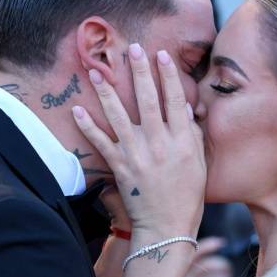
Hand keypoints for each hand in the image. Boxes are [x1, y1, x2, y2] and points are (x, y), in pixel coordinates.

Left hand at [72, 44, 205, 238]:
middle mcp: (160, 144)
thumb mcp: (199, 164)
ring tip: (97, 71)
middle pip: (148, 100)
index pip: (175, 100)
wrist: (166, 227)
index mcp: (183, 141)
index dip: (168, 75)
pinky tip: (78, 110)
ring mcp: (138, 155)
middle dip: (139, 72)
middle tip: (131, 49)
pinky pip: (101, 142)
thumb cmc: (187, 196)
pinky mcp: (120, 167)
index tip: (160, 54)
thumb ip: (193, 135)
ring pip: (120, 116)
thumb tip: (187, 108)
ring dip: (107, 91)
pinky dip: (88, 126)